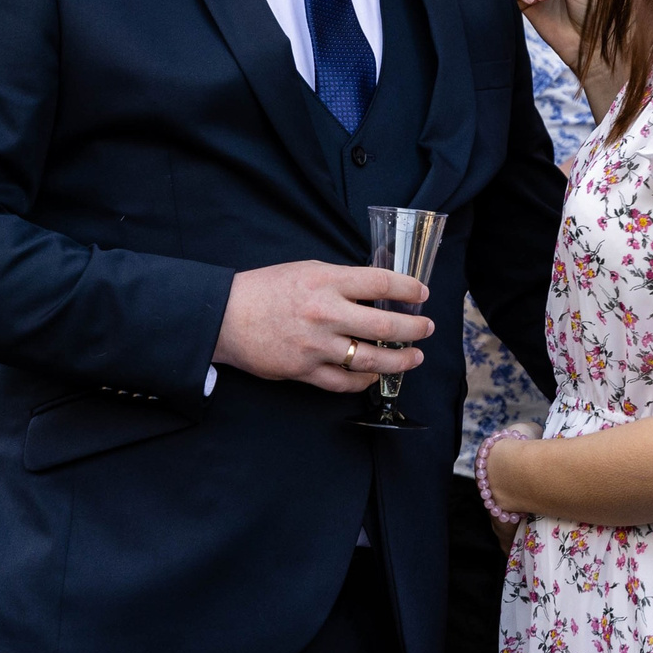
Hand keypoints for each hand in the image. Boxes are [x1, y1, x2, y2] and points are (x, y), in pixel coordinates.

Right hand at [213, 260, 434, 392]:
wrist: (224, 316)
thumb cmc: (266, 289)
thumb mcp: (308, 270)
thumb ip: (342, 280)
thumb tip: (378, 290)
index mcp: (326, 281)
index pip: (381, 282)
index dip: (408, 288)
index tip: (422, 293)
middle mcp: (325, 313)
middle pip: (384, 323)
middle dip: (414, 328)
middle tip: (427, 328)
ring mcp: (316, 346)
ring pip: (370, 358)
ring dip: (400, 360)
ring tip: (415, 357)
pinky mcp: (304, 371)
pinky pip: (344, 382)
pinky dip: (364, 380)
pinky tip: (376, 374)